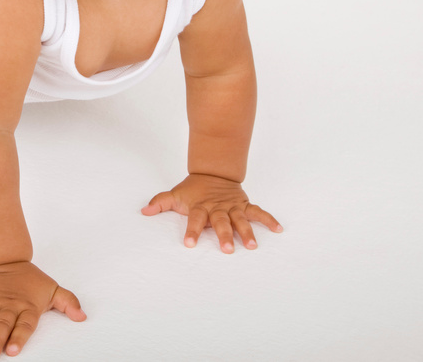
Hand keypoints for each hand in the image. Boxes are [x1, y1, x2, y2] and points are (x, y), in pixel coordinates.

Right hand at [0, 261, 85, 359]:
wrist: (5, 259)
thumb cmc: (30, 281)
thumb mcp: (52, 289)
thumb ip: (68, 302)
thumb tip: (82, 316)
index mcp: (26, 306)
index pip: (23, 324)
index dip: (18, 337)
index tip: (12, 350)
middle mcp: (7, 306)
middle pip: (1, 325)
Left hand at [142, 173, 282, 252]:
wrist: (214, 171)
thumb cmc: (194, 189)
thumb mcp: (176, 194)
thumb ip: (160, 202)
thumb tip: (144, 211)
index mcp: (201, 207)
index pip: (195, 220)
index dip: (192, 231)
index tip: (189, 244)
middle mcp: (218, 208)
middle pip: (221, 222)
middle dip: (224, 235)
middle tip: (227, 250)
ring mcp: (233, 207)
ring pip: (241, 219)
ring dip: (247, 232)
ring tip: (252, 245)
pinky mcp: (244, 206)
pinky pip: (258, 212)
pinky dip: (268, 219)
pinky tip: (279, 229)